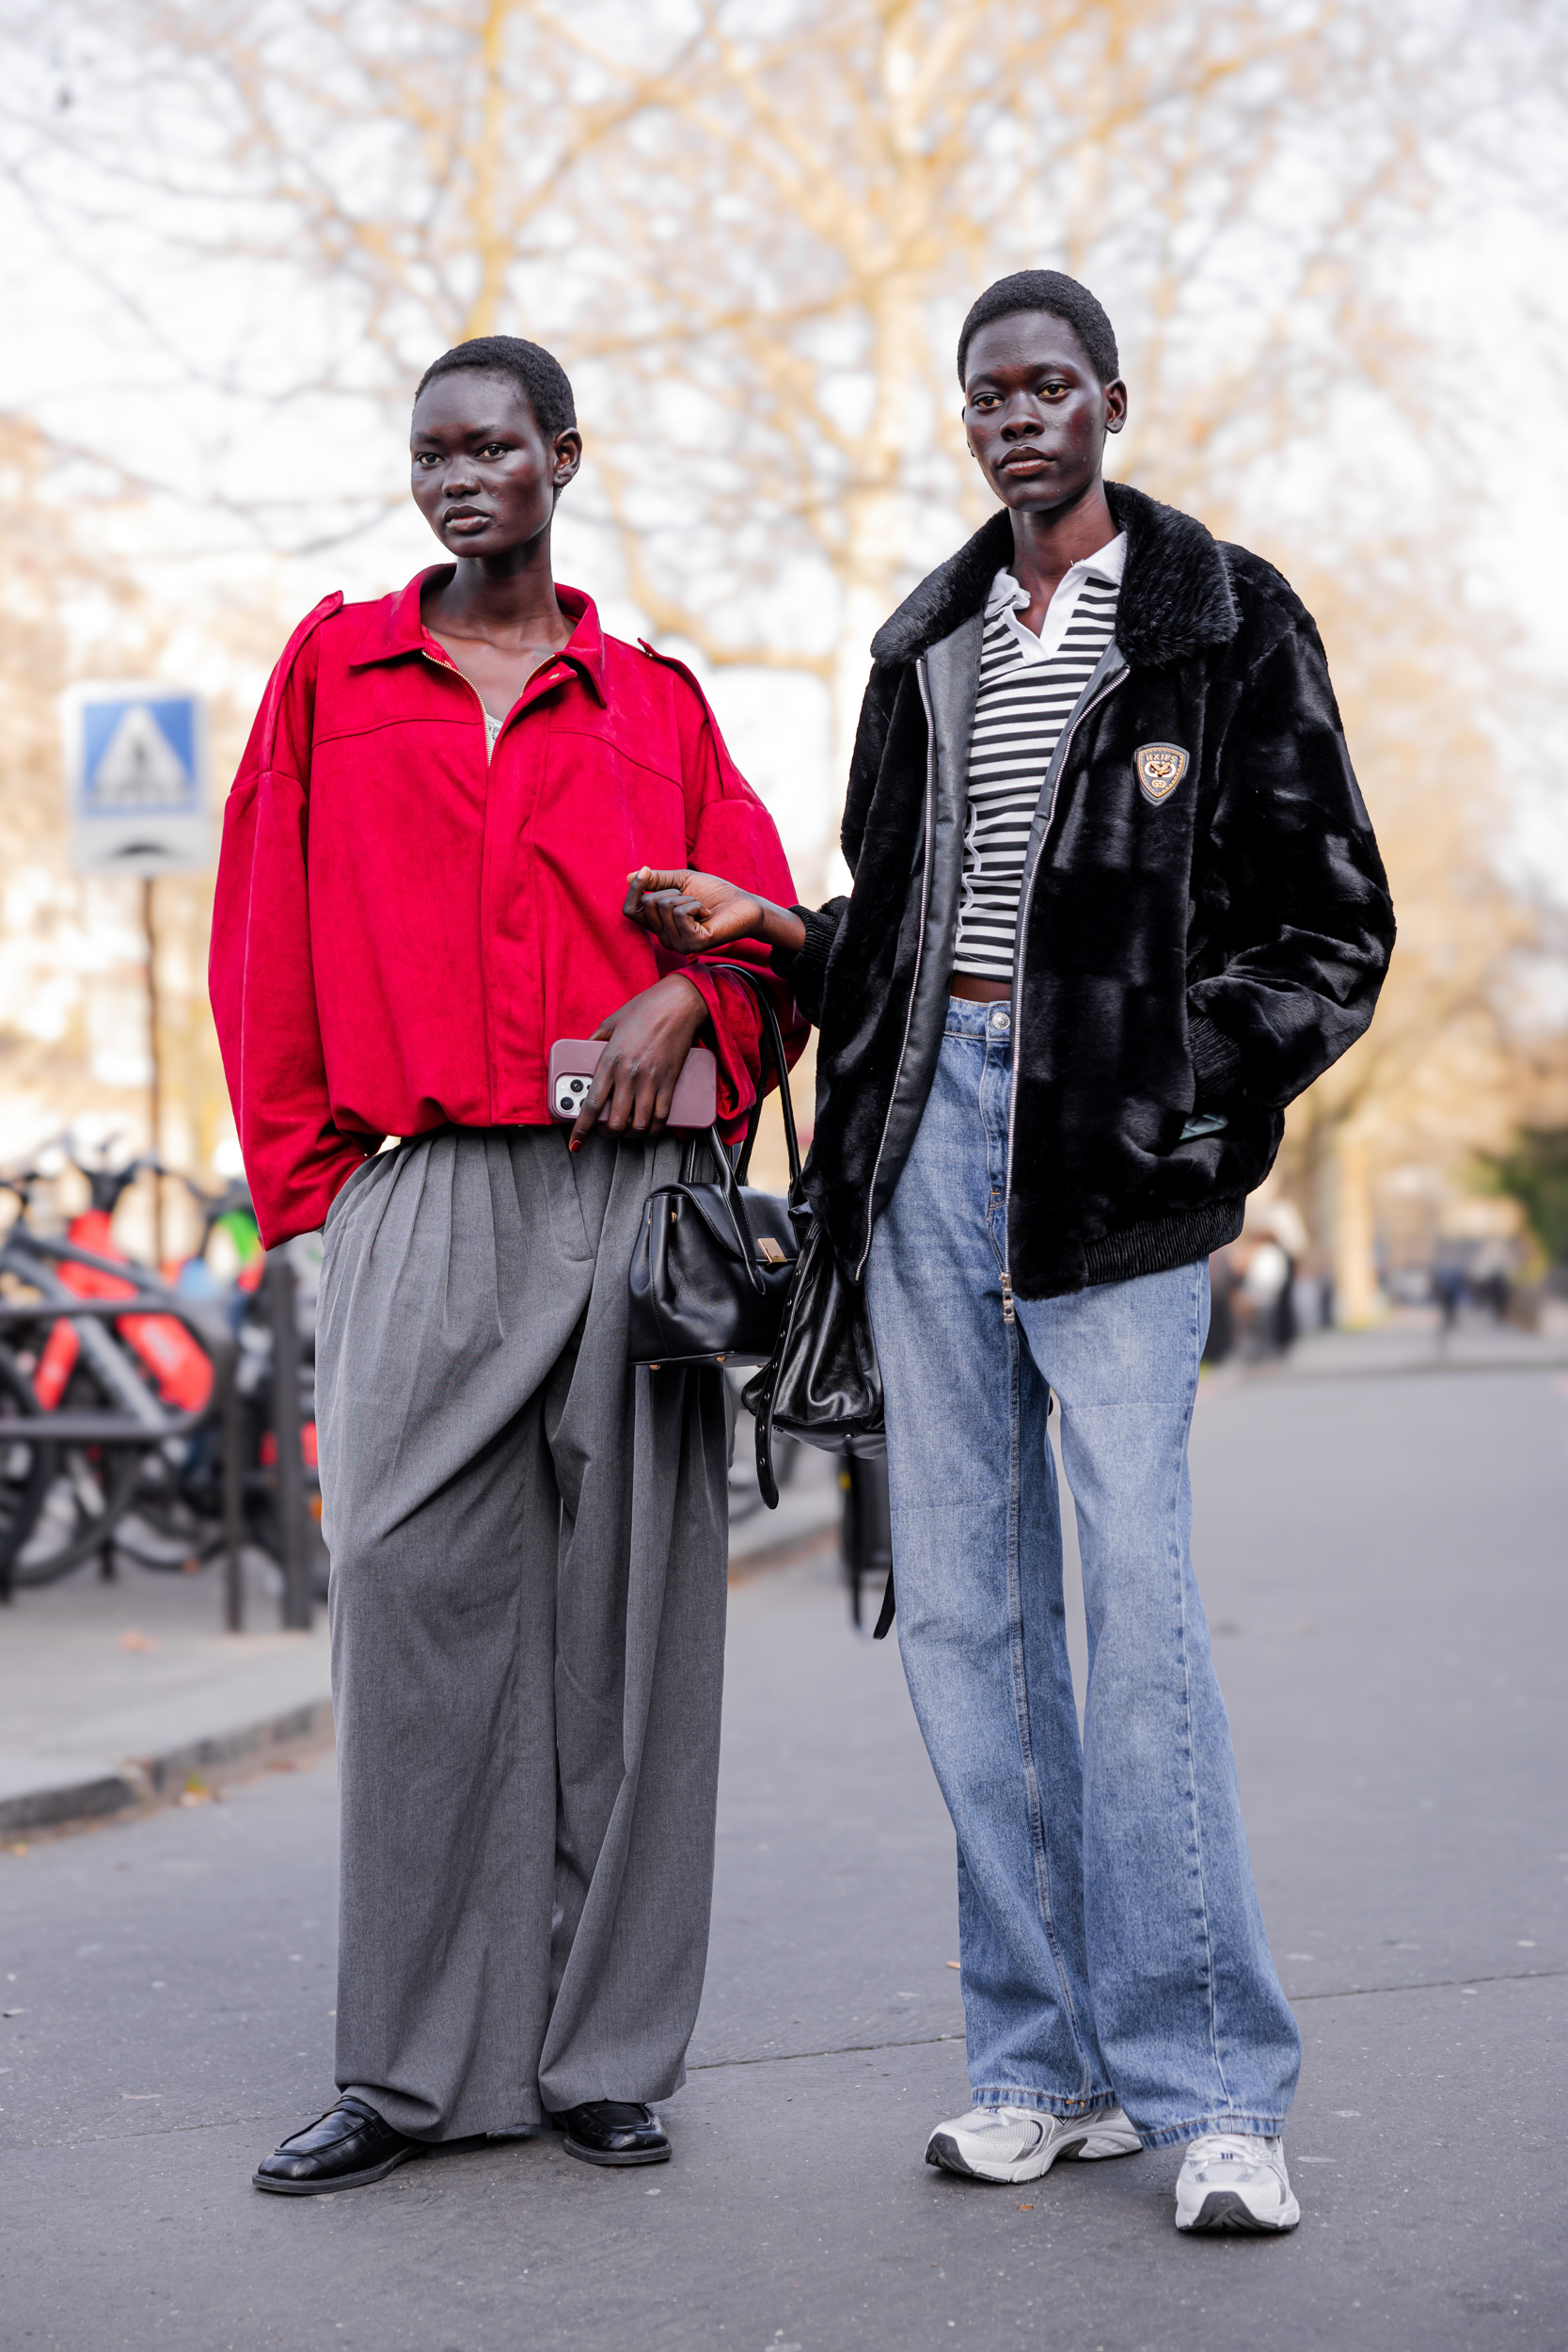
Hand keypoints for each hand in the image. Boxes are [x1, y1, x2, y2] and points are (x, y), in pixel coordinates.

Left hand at [568, 973, 708, 1151]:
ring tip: (626, 1129)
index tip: (576, 1141)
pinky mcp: (670, 1083)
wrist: (679, 1004)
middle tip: (606, 1130)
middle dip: (608, 1133)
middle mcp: (629, 1076)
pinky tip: (647, 1126)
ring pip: (639, 1124)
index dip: (581, 1128)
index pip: (592, 1104)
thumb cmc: (646, 1009)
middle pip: (616, 1122)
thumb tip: (585, 1050)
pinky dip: (653, 1128)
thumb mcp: (611, 1022)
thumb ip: (595, 1040)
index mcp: (610, 1062)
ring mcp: (651, 1081)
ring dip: (630, 1133)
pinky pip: (661, 1117)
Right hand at [622, 867, 804, 957]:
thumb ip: (657, 880)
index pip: (631, 910)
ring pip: (664, 907)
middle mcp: (666, 939)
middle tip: (692, 899)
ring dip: (687, 898)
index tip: (646, 871)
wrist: (744, 904)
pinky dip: (695, 905)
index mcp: (660, 925)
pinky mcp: (694, 944)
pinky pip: (680, 913)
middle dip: (671, 891)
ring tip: (702, 907)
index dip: (634, 890)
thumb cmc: (715, 893)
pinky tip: (707, 914)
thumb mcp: (681, 881)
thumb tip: (629, 877)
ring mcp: (679, 944)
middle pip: (649, 904)